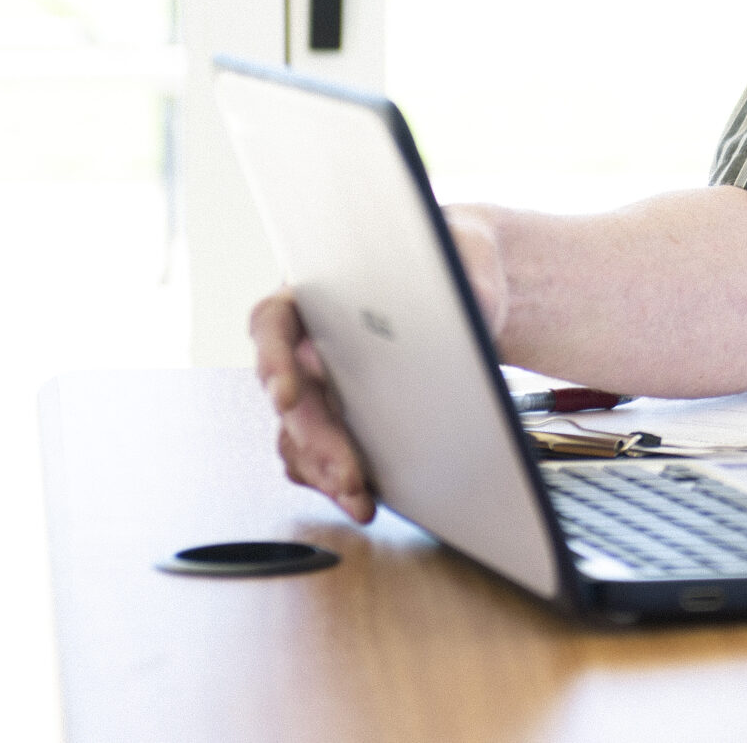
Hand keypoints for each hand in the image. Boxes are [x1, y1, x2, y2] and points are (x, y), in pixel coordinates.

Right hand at [249, 207, 507, 524]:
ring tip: (359, 498)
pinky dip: (338, 482)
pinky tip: (365, 499)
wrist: (474, 281)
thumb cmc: (452, 253)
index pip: (271, 322)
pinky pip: (322, 458)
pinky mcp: (343, 418)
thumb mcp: (463, 246)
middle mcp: (307, 343)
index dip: (272, 359)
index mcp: (315, 292)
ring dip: (324, 473)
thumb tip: (475, 300)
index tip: (287, 393)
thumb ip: (465, 268)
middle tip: (348, 474)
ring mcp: (320, 386)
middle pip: (291, 400)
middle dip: (316, 442)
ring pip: (299, 439)